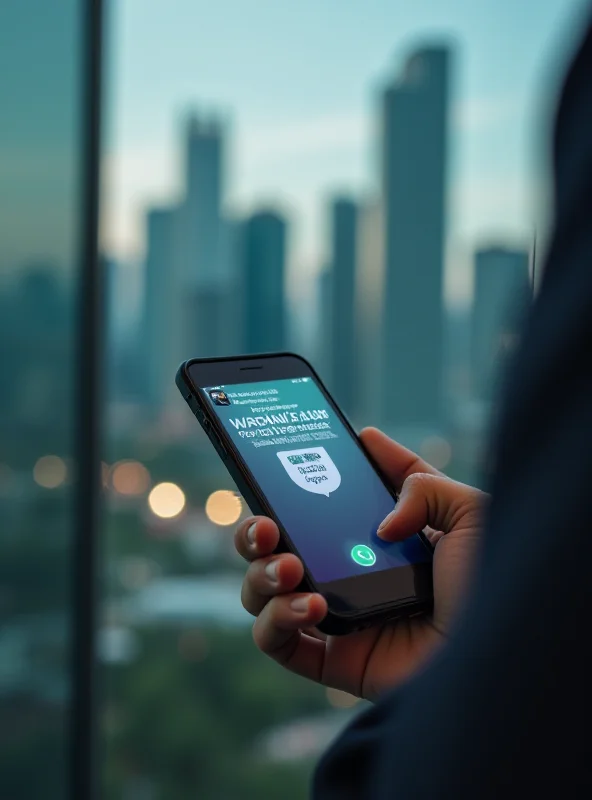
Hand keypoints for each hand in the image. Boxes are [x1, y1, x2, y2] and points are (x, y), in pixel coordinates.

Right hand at [234, 428, 486, 700]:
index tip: (292, 454)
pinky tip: (311, 606)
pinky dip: (276, 620)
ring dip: (260, 574)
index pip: (327, 504)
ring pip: (262, 592)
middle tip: (265, 525)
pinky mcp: (332, 660)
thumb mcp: (468, 512)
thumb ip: (420, 479)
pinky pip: (276, 642)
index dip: (303, 479)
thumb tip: (370, 443)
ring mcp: (337, 617)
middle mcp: (349, 573)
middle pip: (277, 547)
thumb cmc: (495, 584)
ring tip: (290, 567)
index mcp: (379, 537)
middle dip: (254, 531)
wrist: (501, 654)